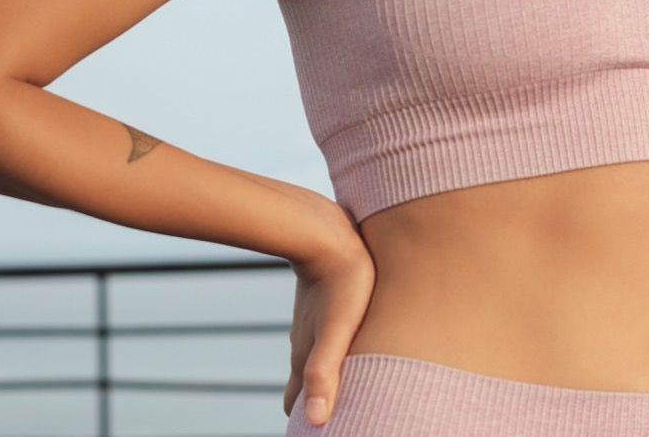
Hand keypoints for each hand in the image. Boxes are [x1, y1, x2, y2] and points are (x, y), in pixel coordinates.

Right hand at [283, 235, 375, 426]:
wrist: (324, 230)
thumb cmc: (342, 281)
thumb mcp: (337, 329)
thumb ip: (324, 372)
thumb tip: (313, 421)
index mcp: (305, 357)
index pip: (297, 403)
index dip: (305, 420)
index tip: (320, 432)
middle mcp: (303, 343)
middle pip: (304, 384)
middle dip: (312, 403)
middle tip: (336, 415)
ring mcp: (310, 322)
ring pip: (313, 359)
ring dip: (324, 376)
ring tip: (347, 388)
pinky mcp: (322, 304)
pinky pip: (322, 336)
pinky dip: (330, 352)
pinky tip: (351, 348)